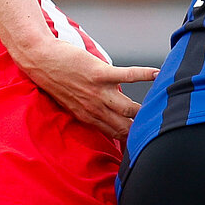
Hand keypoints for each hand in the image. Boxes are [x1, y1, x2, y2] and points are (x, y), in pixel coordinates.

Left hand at [14, 36, 157, 139]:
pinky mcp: (100, 74)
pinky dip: (144, 75)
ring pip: (129, 109)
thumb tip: (104, 116)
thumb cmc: (54, 80)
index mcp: (88, 118)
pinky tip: (158, 74)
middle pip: (126, 127)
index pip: (116, 136)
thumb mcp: (70, 104)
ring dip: (147, 109)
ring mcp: (98, 93)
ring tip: (165, 105)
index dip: (132, 141)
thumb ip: (89, 112)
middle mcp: (94, 109)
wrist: (39, 60)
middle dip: (143, 131)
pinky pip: (127, 76)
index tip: (147, 144)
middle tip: (163, 129)